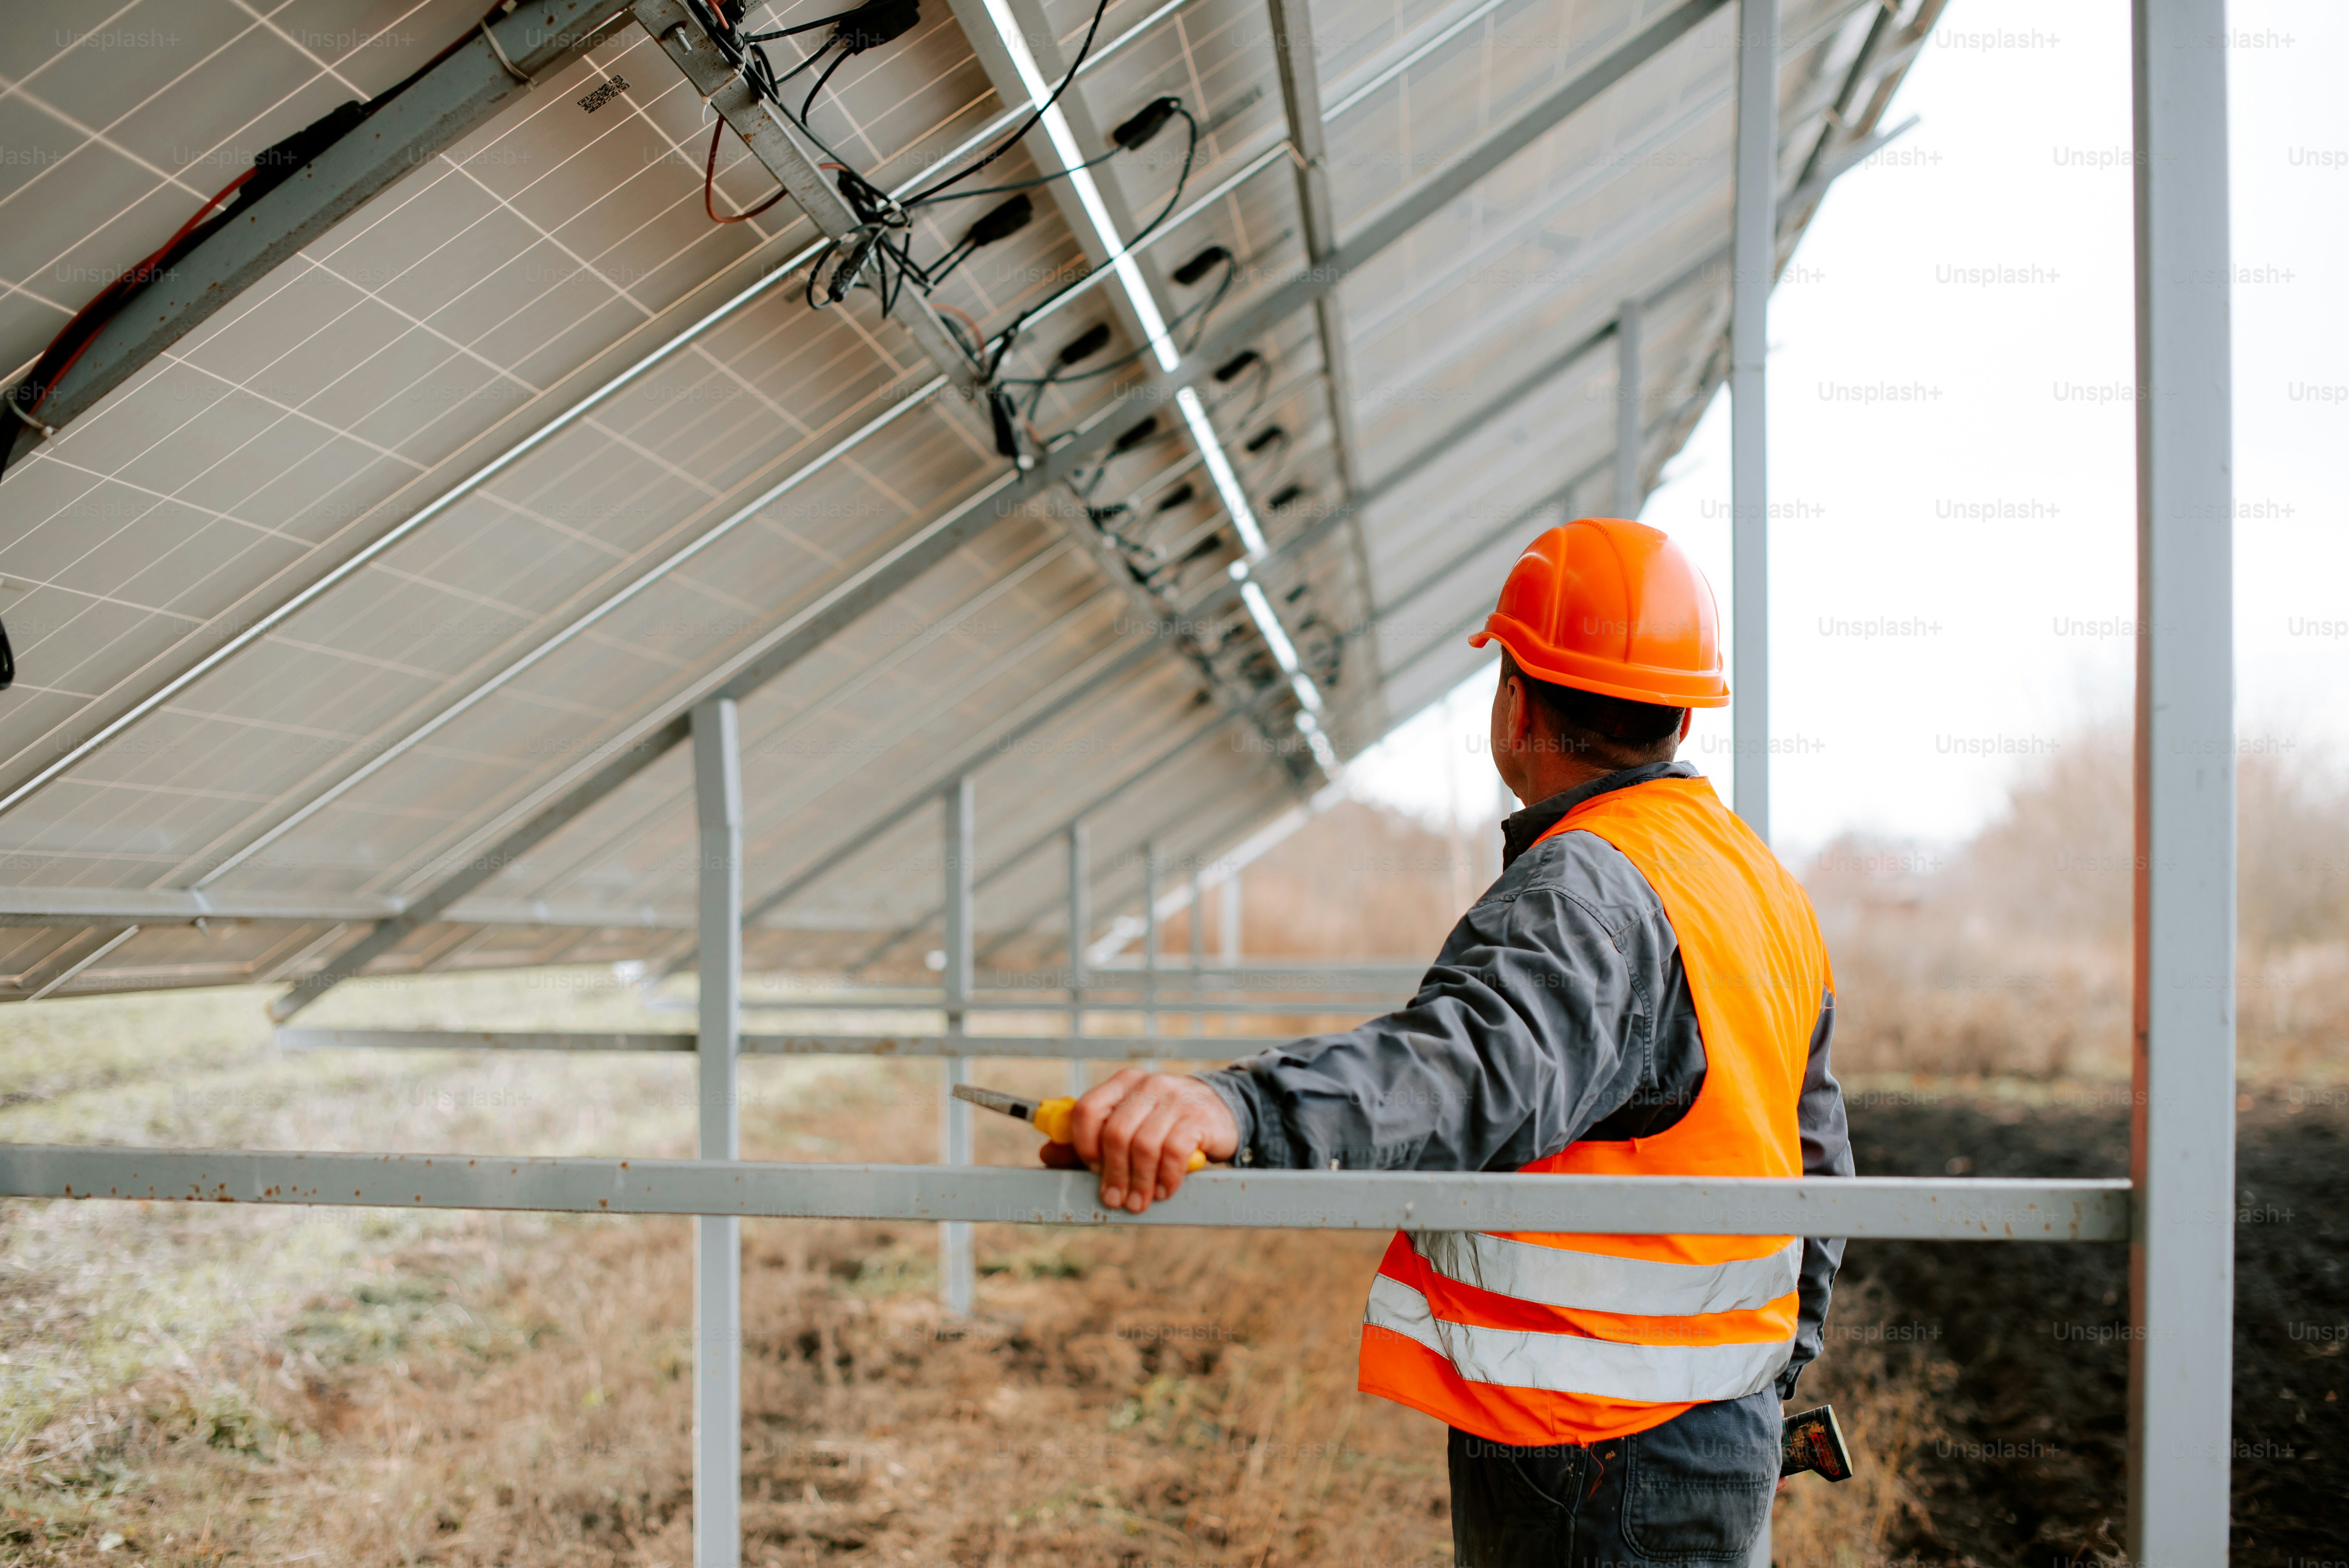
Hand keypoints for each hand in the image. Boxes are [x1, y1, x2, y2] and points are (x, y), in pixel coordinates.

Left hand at [1063, 1069, 1239, 1213]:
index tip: (1091, 1169)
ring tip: (1139, 1202)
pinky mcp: (1198, 1118)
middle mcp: (1147, 1085)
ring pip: (1144, 1146)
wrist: (1219, 1111)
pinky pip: (1173, 1153)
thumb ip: (1088, 1142)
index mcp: (1122, 1083)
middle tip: (1115, 1199)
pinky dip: (1165, 1178)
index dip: (1083, 1145)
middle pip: (1115, 1133)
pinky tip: (1164, 1190)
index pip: (1087, 1108)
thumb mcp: (1127, 1125)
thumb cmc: (1164, 1123)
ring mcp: (1175, 1098)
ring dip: (1139, 1182)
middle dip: (1113, 1174)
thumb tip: (1046, 1153)